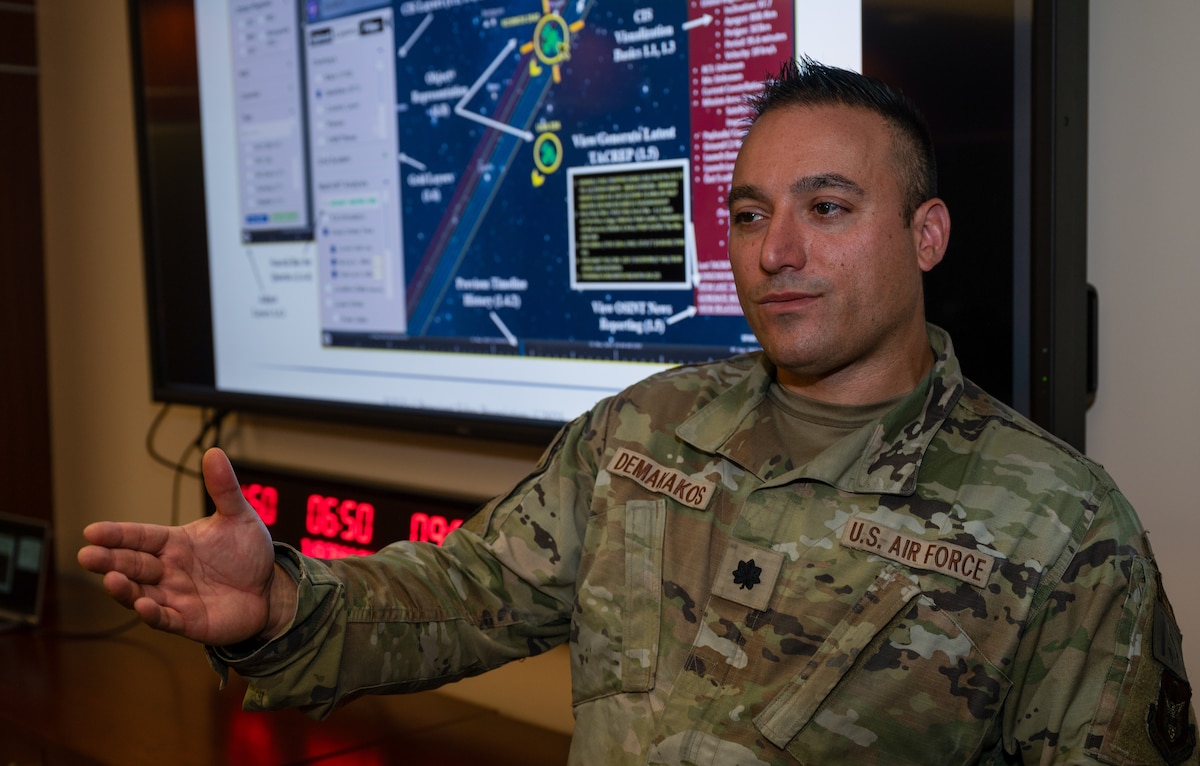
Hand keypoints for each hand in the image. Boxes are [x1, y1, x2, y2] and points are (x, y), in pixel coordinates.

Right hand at [77, 447, 293, 644]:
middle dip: (109, 561)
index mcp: (174, 542)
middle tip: (86, 556)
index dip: (117, 534)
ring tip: (111, 580)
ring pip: (140, 593)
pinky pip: (166, 619)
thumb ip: (223, 489)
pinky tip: (143, 607)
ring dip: (124, 589)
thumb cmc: (248, 553)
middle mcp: (168, 570)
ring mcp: (175, 596)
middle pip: (132, 564)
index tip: (91, 531)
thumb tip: (214, 453)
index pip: (140, 536)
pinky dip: (153, 614)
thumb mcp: (239, 517)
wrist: (271, 589)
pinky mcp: (188, 621)